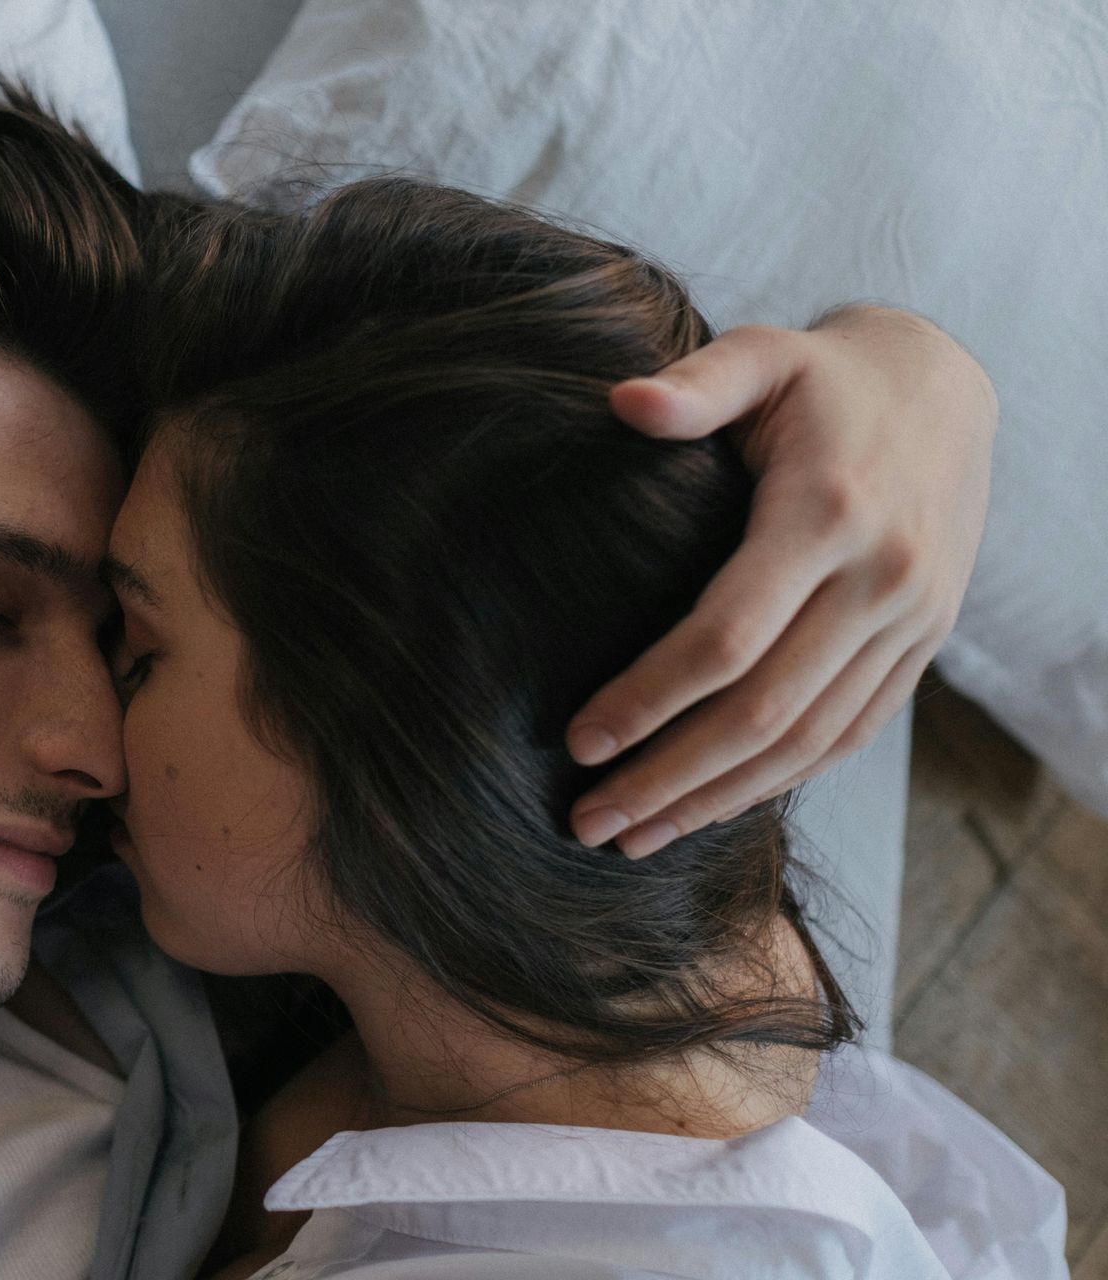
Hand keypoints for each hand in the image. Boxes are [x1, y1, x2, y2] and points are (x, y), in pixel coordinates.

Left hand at [566, 305, 995, 856]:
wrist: (947, 389)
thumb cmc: (824, 376)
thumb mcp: (764, 354)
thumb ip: (698, 382)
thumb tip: (622, 401)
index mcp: (828, 515)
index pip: (728, 638)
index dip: (649, 698)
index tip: (577, 741)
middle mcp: (881, 580)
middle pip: (763, 713)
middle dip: (668, 778)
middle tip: (586, 822)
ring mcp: (911, 622)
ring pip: (809, 743)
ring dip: (717, 801)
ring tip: (634, 836)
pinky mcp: (922, 646)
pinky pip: (851, 735)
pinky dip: (780, 782)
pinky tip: (711, 809)